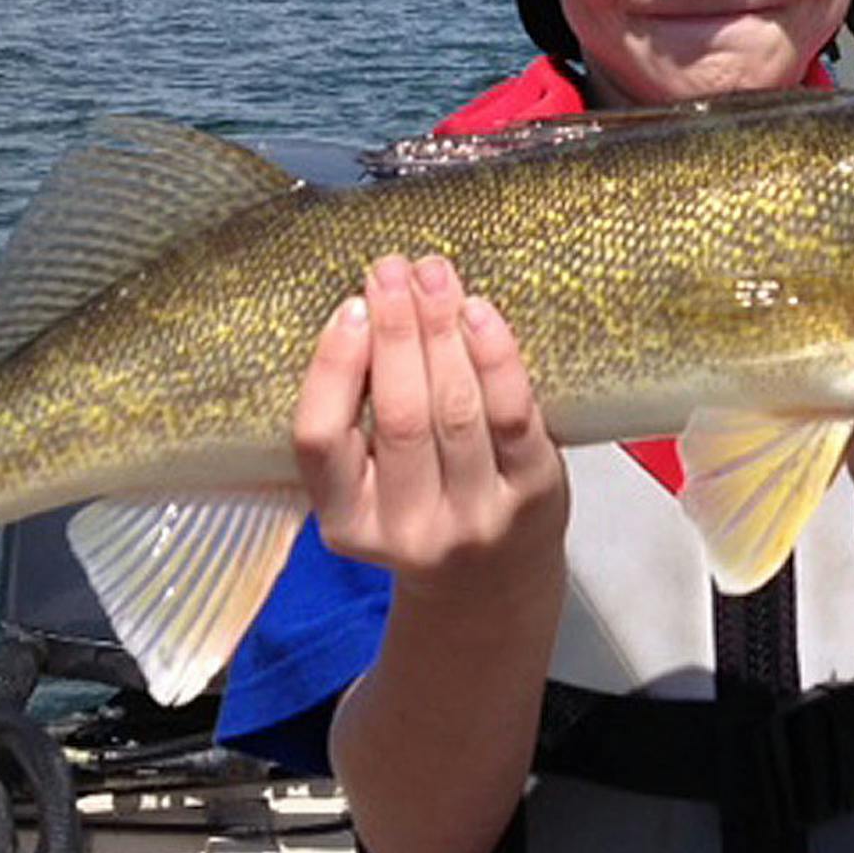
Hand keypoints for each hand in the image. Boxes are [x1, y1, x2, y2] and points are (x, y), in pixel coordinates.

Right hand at [294, 254, 565, 596]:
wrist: (494, 584)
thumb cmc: (425, 510)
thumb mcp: (368, 488)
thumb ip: (355, 419)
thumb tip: (363, 304)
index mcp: (347, 522)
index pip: (320, 440)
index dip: (333, 368)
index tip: (348, 307)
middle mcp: (409, 530)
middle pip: (397, 414)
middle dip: (394, 329)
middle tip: (391, 268)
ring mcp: (475, 518)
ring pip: (455, 410)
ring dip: (442, 330)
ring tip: (434, 277)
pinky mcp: (533, 498)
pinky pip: (513, 417)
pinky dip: (496, 358)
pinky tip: (481, 314)